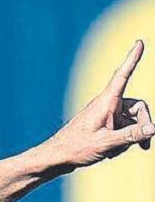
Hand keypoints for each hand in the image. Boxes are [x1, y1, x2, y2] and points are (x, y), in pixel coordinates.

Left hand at [42, 40, 152, 170]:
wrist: (56, 158)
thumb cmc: (76, 148)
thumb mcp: (107, 143)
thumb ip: (131, 135)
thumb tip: (154, 128)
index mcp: (106, 102)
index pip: (122, 76)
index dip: (132, 60)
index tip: (139, 43)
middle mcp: (107, 106)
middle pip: (138, 109)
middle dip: (143, 126)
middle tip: (144, 145)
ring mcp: (107, 116)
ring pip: (132, 123)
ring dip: (129, 138)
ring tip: (112, 151)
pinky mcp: (105, 126)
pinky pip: (123, 131)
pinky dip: (121, 142)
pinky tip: (109, 153)